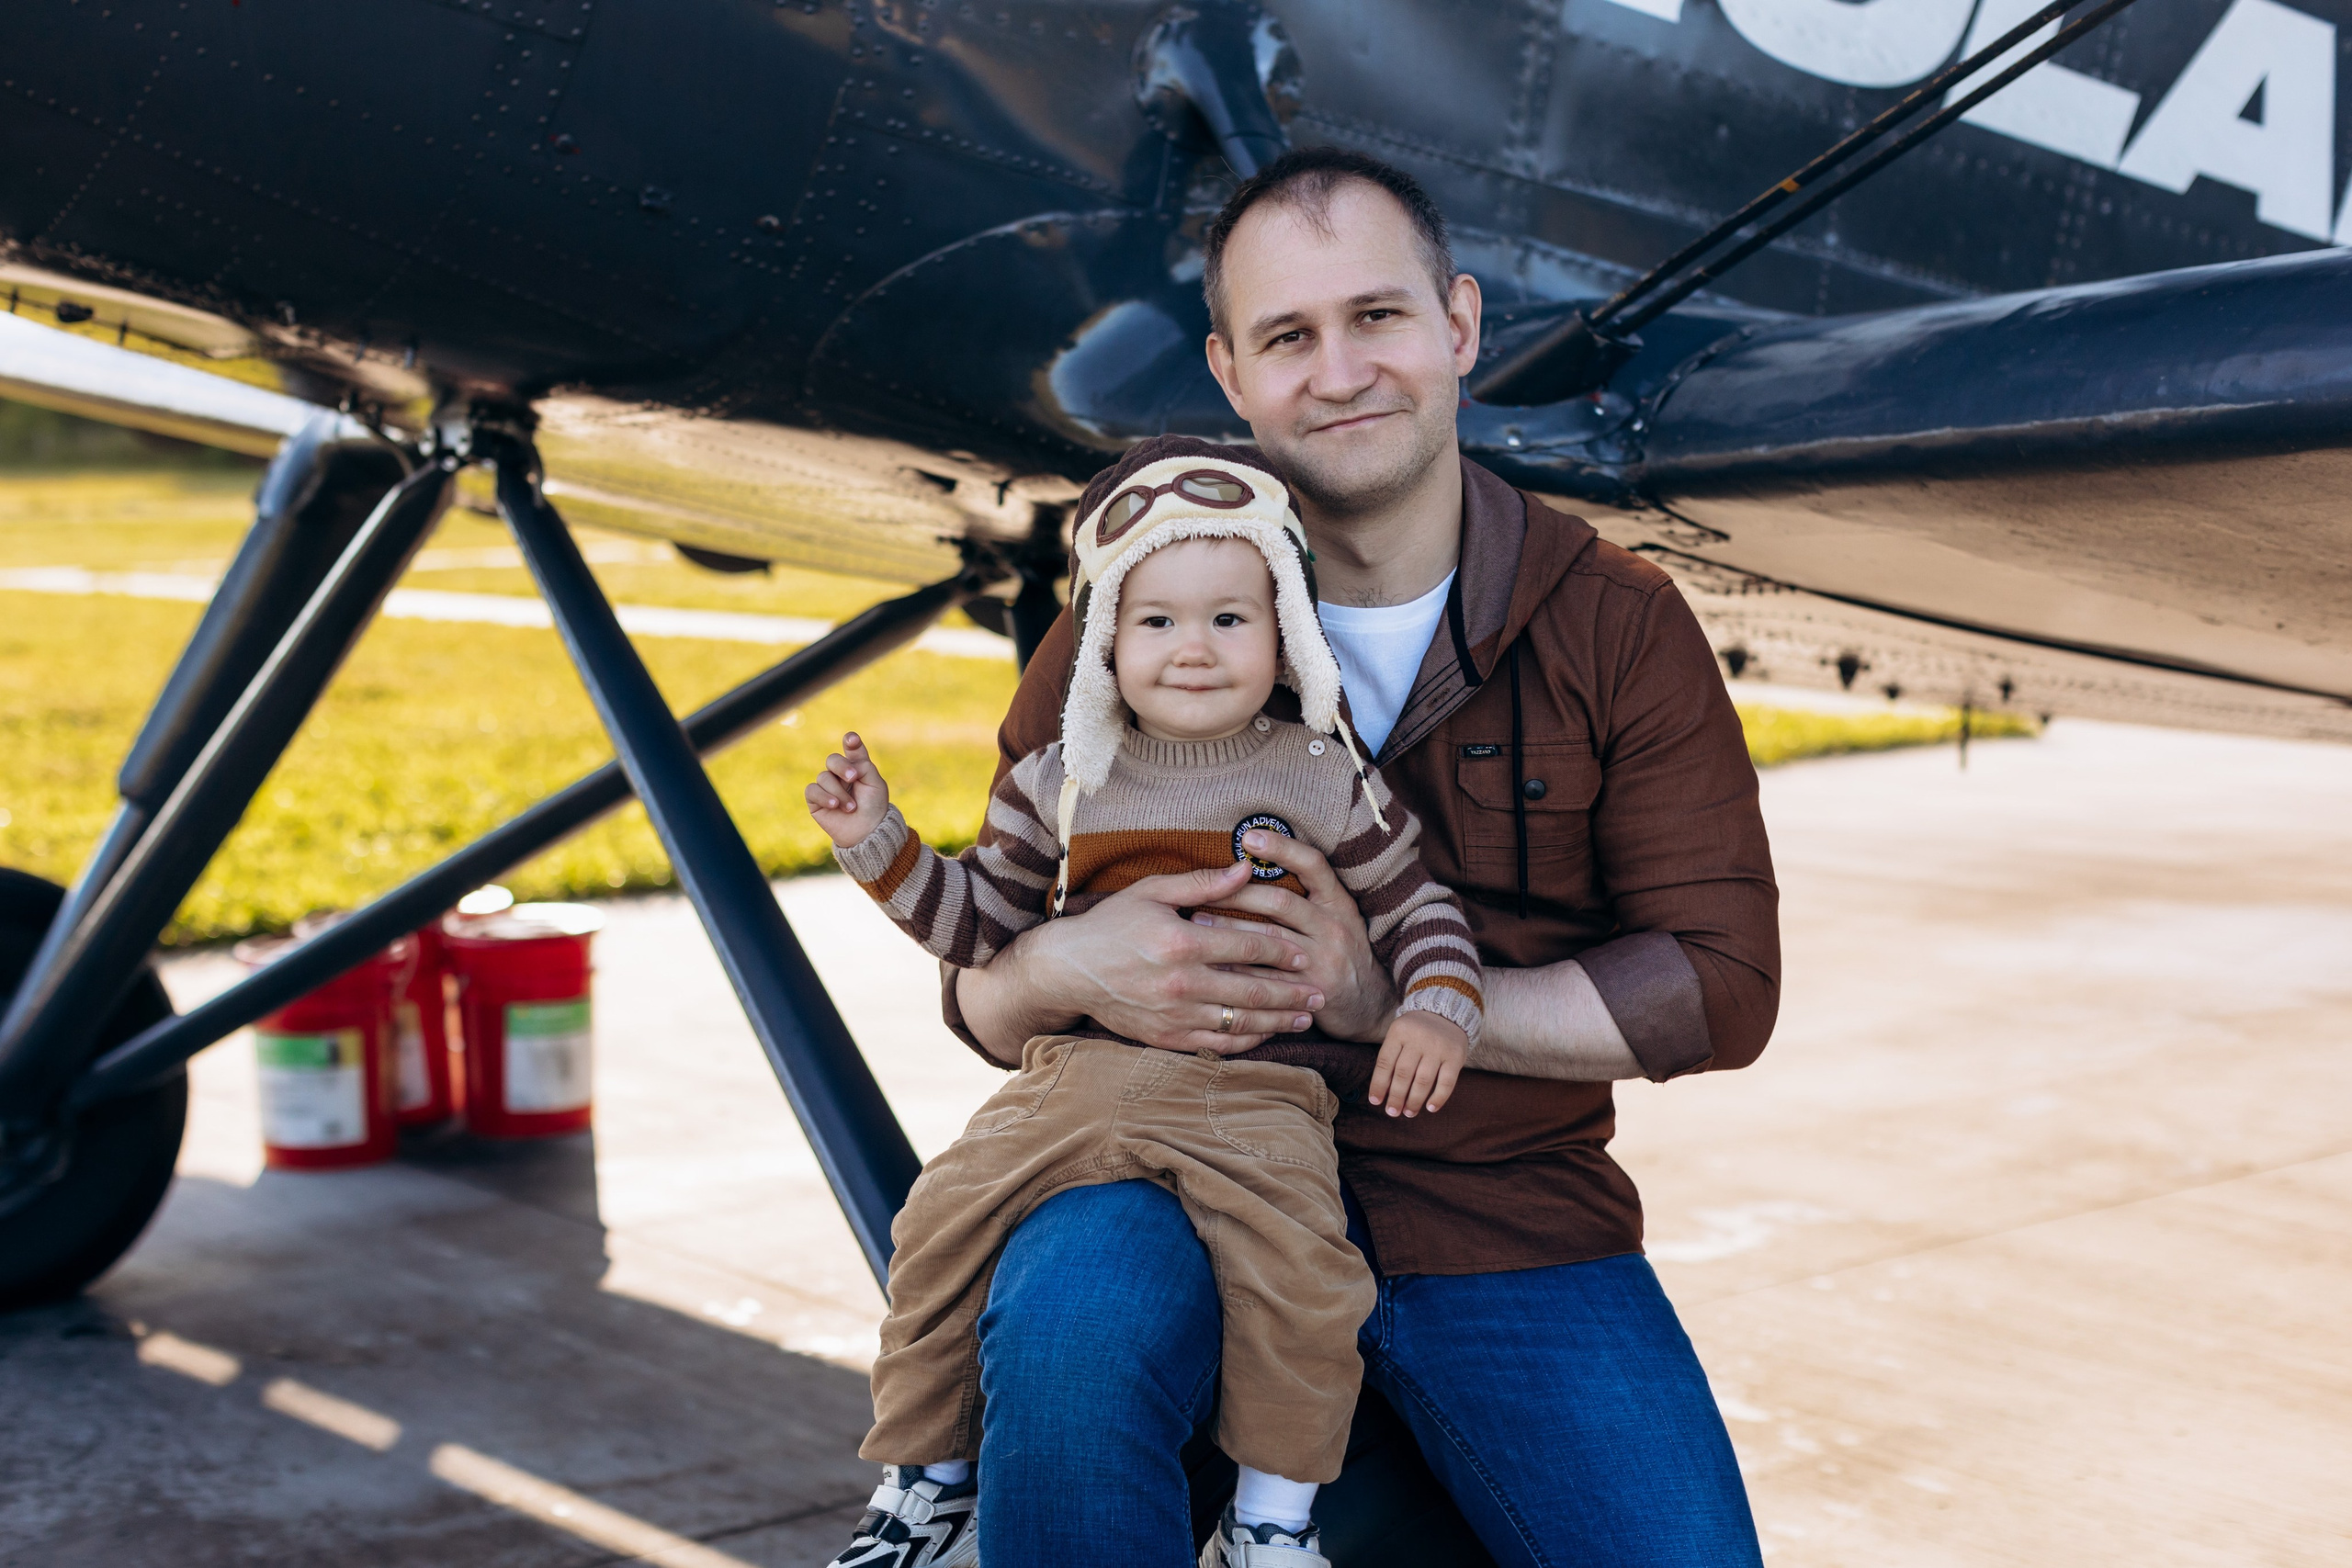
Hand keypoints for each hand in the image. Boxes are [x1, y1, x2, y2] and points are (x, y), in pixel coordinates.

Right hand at [804, 732, 890, 847]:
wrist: (866, 832)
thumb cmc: (874, 807)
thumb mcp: (876, 784)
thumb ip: (864, 766)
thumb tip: (847, 763)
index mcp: (856, 767)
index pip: (852, 750)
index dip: (851, 742)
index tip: (852, 739)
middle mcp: (840, 775)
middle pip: (832, 760)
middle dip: (842, 766)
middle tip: (853, 777)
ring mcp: (827, 786)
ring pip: (824, 777)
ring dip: (839, 792)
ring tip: (851, 807)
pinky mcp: (815, 800)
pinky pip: (812, 790)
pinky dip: (824, 797)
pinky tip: (834, 806)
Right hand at [969, 862, 1325, 1056]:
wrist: (1068, 970)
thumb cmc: (1111, 924)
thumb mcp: (1153, 892)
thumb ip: (1203, 883)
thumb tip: (1248, 868)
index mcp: (1180, 942)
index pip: (1246, 946)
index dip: (1282, 951)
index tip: (1306, 953)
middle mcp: (1180, 983)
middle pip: (1251, 990)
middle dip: (1291, 992)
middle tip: (1321, 991)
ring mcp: (1173, 1015)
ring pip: (1239, 1023)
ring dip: (1277, 1021)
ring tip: (1305, 1016)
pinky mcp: (1166, 1037)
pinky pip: (1216, 1045)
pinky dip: (1245, 1041)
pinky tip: (1266, 1034)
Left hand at [1186, 830, 1397, 1042]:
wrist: (1371, 1004)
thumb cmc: (1340, 951)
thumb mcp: (1336, 916)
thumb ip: (1306, 894)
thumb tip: (1256, 866)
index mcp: (1337, 902)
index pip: (1313, 864)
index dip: (1283, 848)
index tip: (1249, 836)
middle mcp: (1333, 926)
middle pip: (1281, 902)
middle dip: (1238, 894)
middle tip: (1202, 890)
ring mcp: (1324, 959)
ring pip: (1270, 939)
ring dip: (1229, 928)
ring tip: (1197, 921)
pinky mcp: (1311, 991)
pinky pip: (1267, 977)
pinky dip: (1237, 968)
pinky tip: (1211, 962)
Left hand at [1367, 1012, 1467, 1117]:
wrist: (1446, 1012)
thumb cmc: (1416, 1031)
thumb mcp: (1400, 1035)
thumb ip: (1392, 1058)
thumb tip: (1384, 1093)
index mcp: (1399, 1032)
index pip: (1385, 1063)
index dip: (1379, 1085)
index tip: (1376, 1101)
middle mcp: (1418, 1039)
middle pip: (1403, 1074)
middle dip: (1396, 1097)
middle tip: (1392, 1112)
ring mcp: (1438, 1047)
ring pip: (1423, 1081)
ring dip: (1414, 1101)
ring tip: (1409, 1113)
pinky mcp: (1455, 1056)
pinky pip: (1446, 1082)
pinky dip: (1438, 1098)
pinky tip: (1430, 1108)